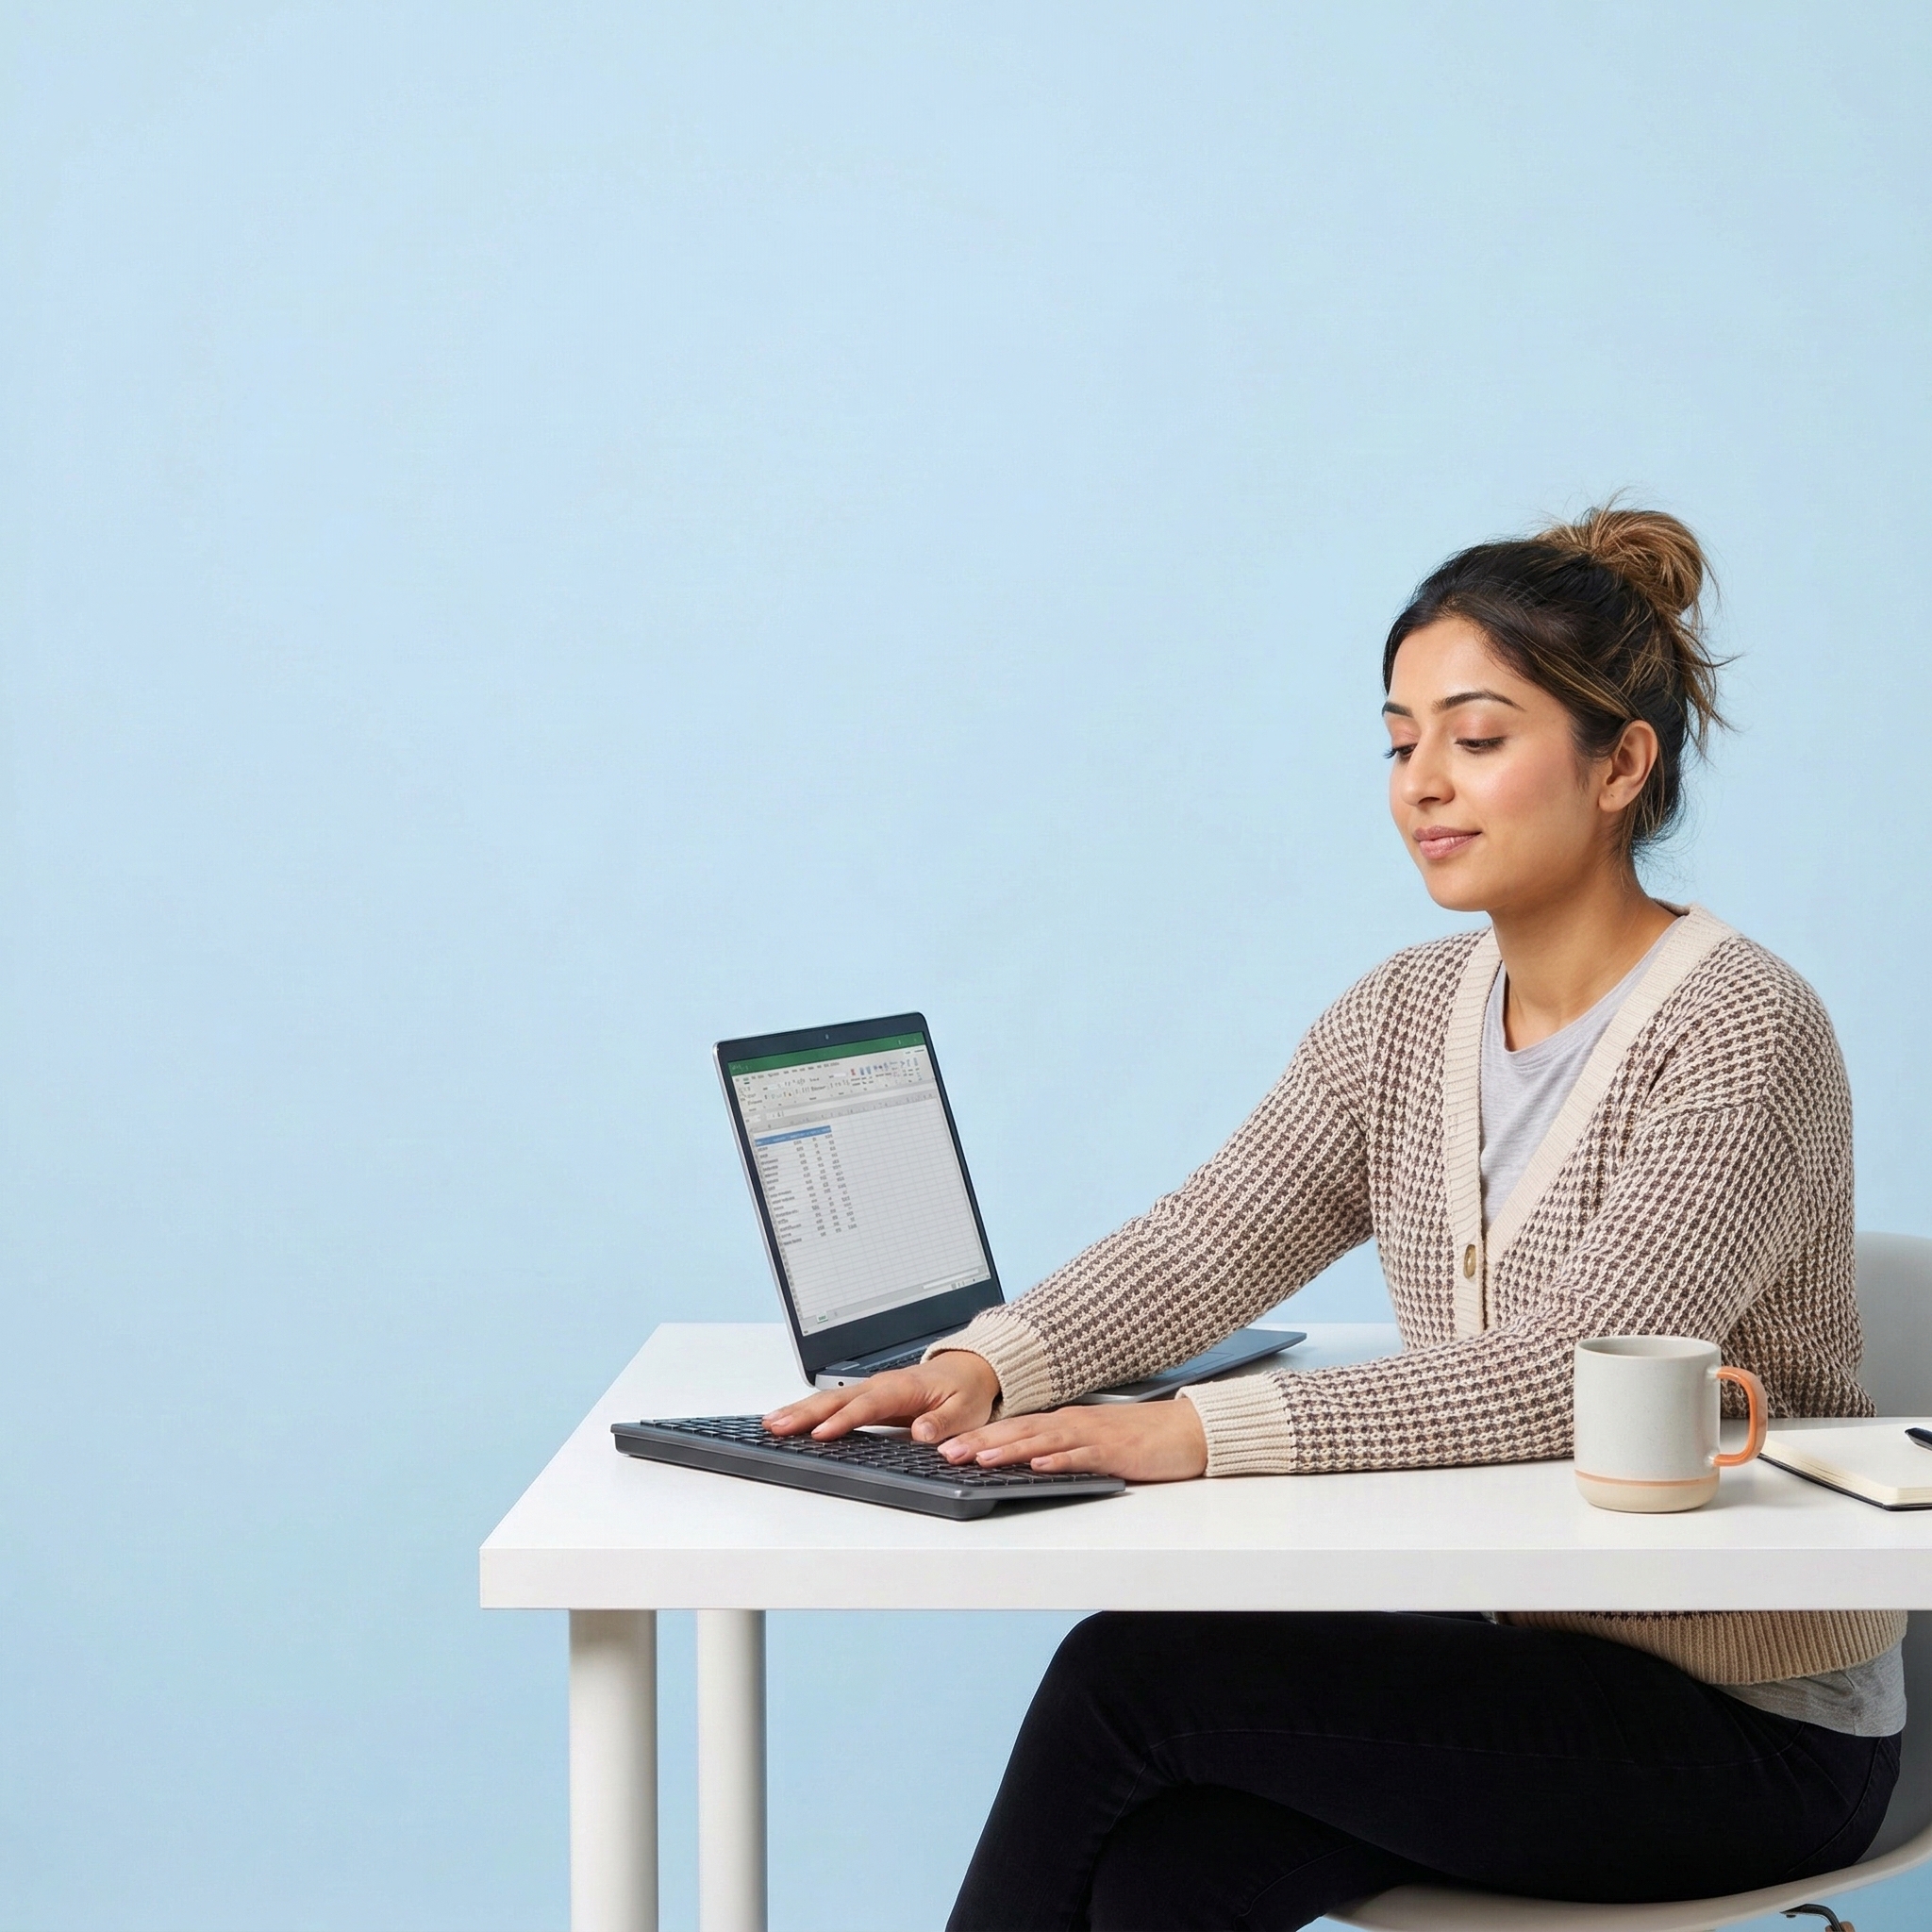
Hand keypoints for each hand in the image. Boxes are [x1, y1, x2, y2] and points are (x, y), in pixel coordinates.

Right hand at [764, 1352, 1000, 1444]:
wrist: (970, 1370)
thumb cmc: (967, 1391)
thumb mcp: (966, 1410)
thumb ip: (944, 1423)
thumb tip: (923, 1433)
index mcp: (904, 1388)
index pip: (868, 1405)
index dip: (844, 1420)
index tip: (821, 1434)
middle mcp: (882, 1385)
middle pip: (837, 1398)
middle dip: (805, 1413)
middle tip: (776, 1426)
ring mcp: (873, 1389)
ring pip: (830, 1397)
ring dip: (800, 1410)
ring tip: (771, 1423)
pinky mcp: (869, 1396)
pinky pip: (835, 1401)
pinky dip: (810, 1409)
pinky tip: (791, 1419)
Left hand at [940, 1398, 1207, 1482]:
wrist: (1187, 1429)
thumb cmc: (1143, 1438)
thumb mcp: (1094, 1443)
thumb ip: (1063, 1450)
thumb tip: (1029, 1462)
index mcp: (1066, 1422)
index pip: (1015, 1428)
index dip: (980, 1435)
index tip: (948, 1444)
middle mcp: (1074, 1424)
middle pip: (1019, 1432)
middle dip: (980, 1442)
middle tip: (946, 1452)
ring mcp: (1093, 1436)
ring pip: (1042, 1441)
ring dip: (1009, 1449)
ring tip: (979, 1458)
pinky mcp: (1114, 1451)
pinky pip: (1081, 1456)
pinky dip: (1058, 1459)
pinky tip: (1038, 1464)